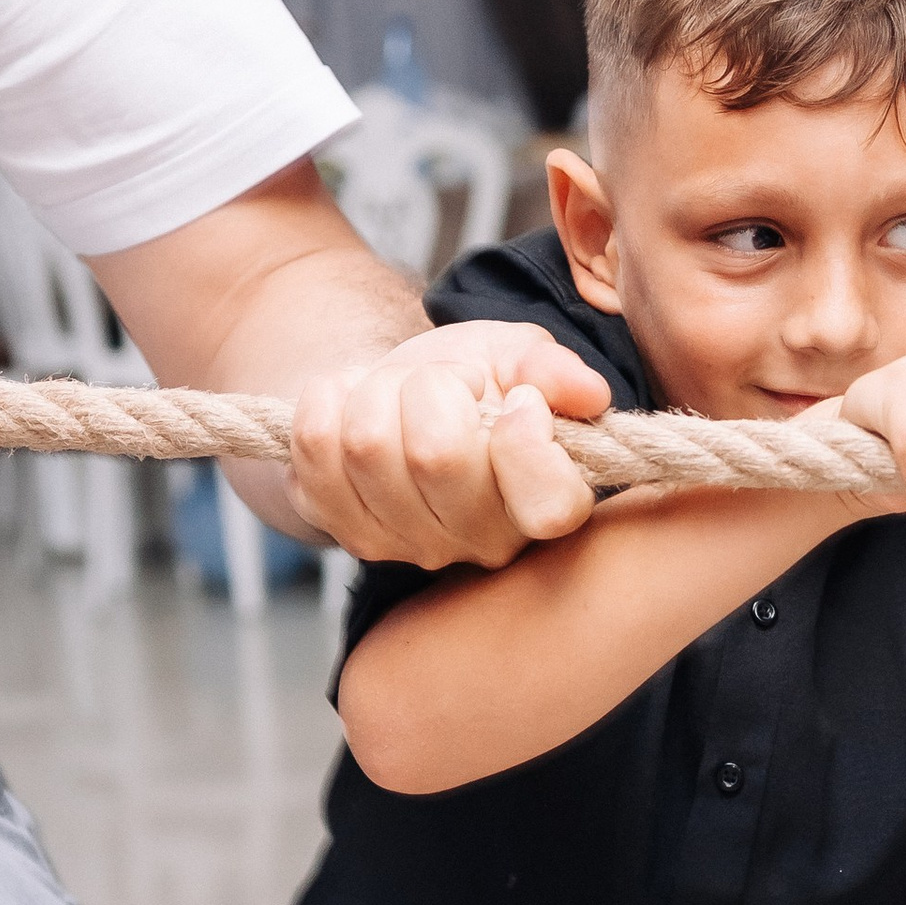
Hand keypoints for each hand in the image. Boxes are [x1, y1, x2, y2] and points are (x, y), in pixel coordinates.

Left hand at [285, 319, 611, 567]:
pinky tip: (351, 404)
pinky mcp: (347, 531)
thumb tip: (589, 393)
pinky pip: (316, 449)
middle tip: (439, 383)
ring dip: (377, 390)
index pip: (550, 505)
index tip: (514, 397)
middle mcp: (483, 541)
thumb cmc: (472, 383)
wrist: (398, 398)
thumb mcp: (518, 358)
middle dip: (430, 386)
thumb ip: (553, 370)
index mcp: (547, 502)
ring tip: (397, 392)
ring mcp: (410, 546)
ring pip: (368, 445)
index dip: (525, 441)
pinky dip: (326, 400)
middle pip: (436, 455)